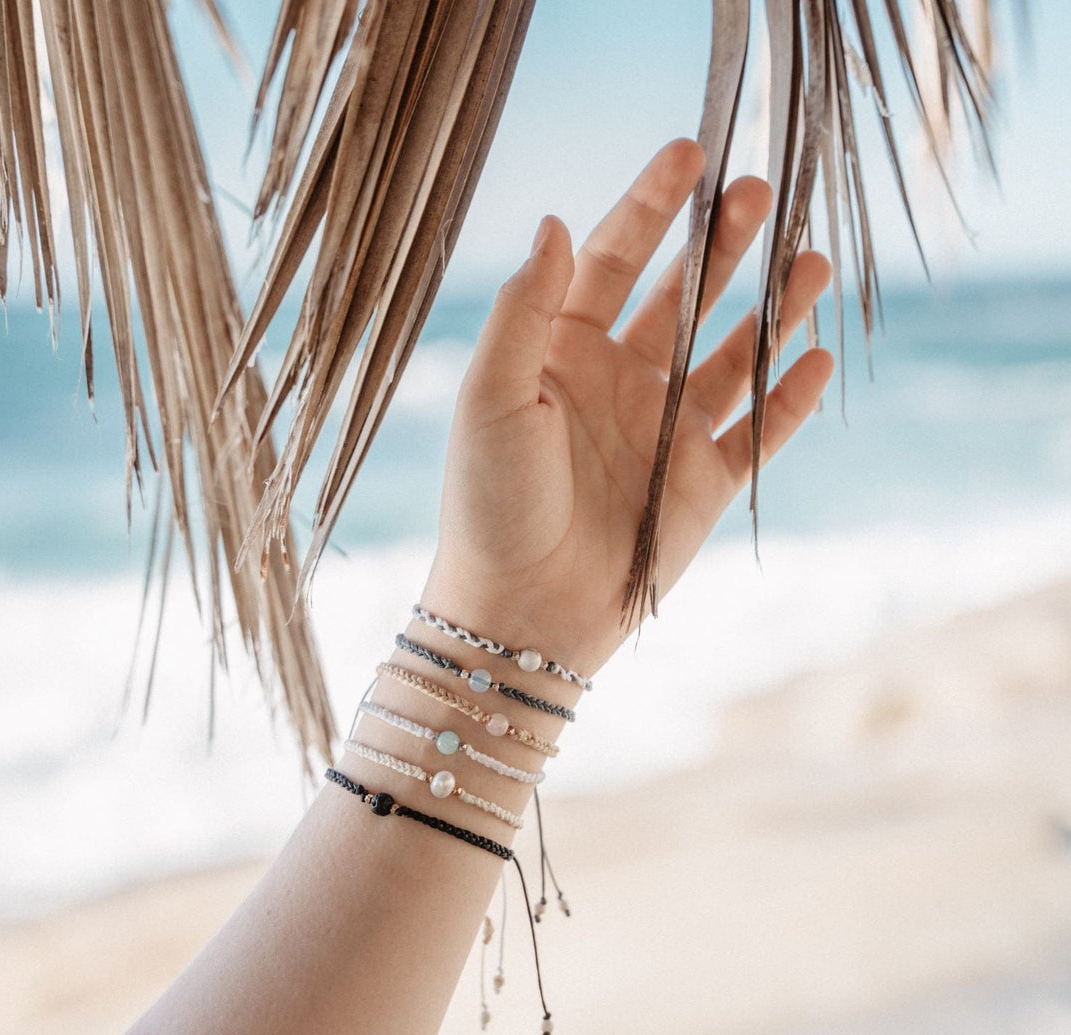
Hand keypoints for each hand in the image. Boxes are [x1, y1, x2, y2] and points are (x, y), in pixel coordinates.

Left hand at [420, 138, 832, 677]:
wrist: (521, 612)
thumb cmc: (490, 503)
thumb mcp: (490, 396)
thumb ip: (523, 308)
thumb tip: (553, 219)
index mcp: (563, 352)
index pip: (613, 260)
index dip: (650, 205)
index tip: (689, 151)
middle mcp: (620, 381)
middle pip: (683, 294)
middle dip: (720, 243)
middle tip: (759, 191)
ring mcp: (666, 431)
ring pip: (732, 355)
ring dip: (771, 309)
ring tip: (811, 263)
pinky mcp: (703, 484)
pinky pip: (759, 433)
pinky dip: (789, 398)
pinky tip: (813, 357)